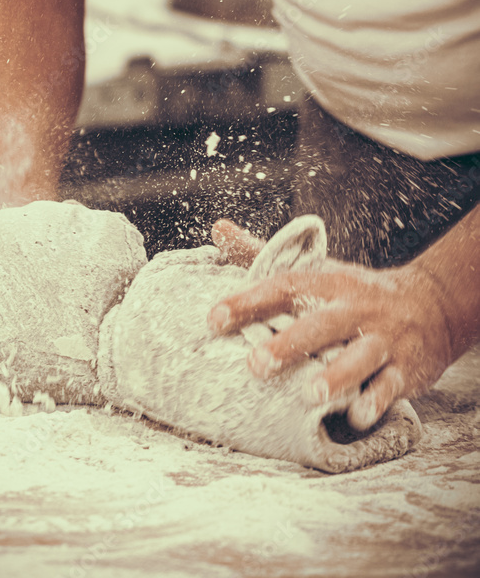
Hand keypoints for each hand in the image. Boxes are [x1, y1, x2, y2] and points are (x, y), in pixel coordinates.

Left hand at [208, 218, 454, 429]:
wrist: (431, 305)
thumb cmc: (355, 292)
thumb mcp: (316, 270)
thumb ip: (263, 255)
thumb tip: (218, 229)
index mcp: (329, 283)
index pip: (285, 286)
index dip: (249, 301)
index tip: (214, 318)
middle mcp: (355, 308)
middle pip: (321, 323)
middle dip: (290, 344)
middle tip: (255, 366)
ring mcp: (383, 339)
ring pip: (361, 356)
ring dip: (337, 375)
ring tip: (310, 394)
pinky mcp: (406, 368)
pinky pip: (391, 386)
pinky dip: (375, 400)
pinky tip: (357, 414)